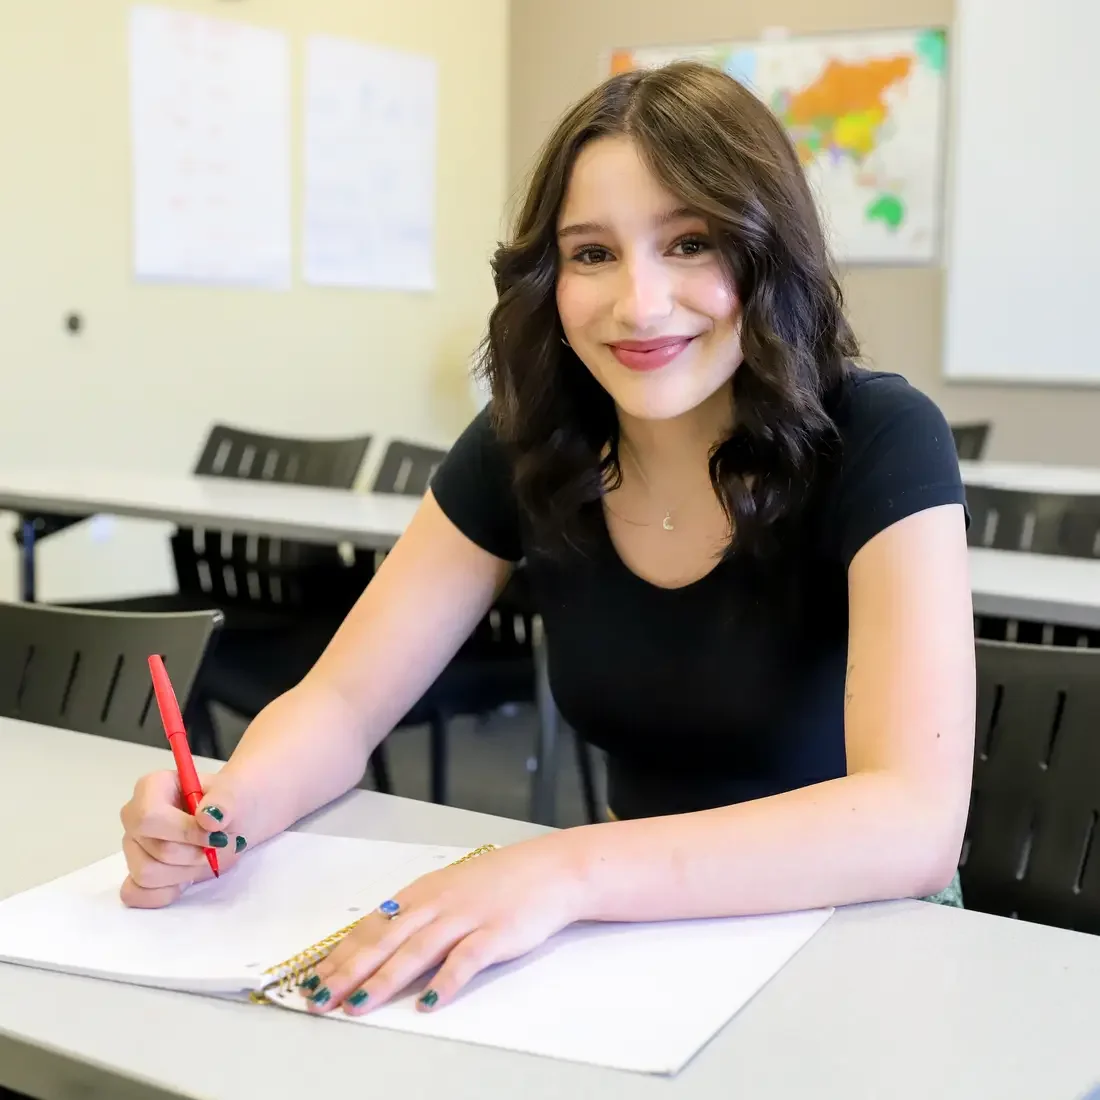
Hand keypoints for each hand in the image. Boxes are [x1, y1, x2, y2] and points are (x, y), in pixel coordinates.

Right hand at [118, 770, 250, 907]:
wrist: (232, 823)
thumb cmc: (228, 804)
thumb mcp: (236, 793)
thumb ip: (225, 800)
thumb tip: (208, 818)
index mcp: (151, 787)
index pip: (150, 816)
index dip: (184, 832)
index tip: (215, 836)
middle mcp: (134, 817)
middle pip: (156, 850)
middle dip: (194, 855)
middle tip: (218, 846)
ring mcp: (132, 847)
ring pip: (148, 875)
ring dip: (187, 872)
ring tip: (206, 858)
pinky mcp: (134, 874)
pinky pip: (137, 894)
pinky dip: (166, 892)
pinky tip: (187, 878)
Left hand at [301, 834, 585, 1013]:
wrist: (550, 870)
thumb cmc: (499, 882)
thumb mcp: (450, 890)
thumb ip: (416, 914)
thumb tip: (376, 941)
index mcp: (422, 893)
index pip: (372, 926)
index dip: (340, 954)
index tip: (312, 978)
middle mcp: (438, 903)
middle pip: (384, 940)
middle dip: (347, 971)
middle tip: (319, 998)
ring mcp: (466, 918)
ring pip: (416, 951)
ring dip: (383, 980)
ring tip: (356, 1005)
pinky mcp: (495, 933)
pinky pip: (465, 960)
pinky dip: (444, 982)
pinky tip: (426, 1003)